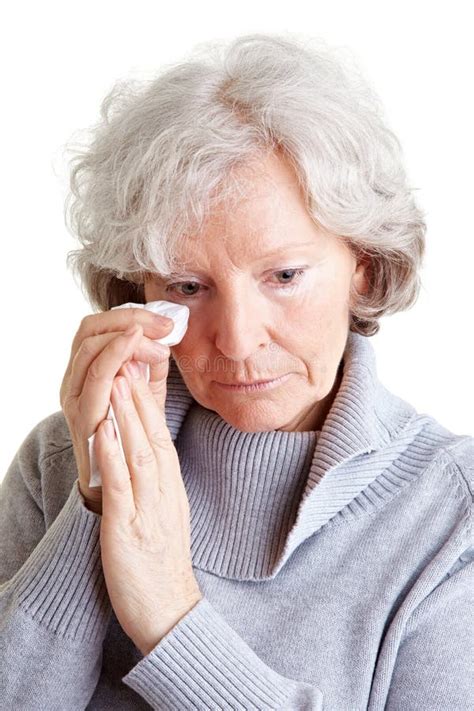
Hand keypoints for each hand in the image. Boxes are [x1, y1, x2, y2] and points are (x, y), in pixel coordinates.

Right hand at [60, 307, 172, 512]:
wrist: (116, 488)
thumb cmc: (131, 438)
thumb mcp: (145, 395)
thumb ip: (152, 366)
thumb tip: (166, 336)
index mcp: (86, 370)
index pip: (99, 325)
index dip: (131, 315)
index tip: (166, 321)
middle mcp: (73, 380)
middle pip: (89, 331)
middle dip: (129, 322)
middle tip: (164, 328)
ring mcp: (74, 399)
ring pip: (89, 352)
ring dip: (125, 341)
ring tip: (158, 344)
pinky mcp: (82, 420)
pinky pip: (94, 385)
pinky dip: (114, 363)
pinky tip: (138, 360)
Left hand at [93, 324, 201, 654]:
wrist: (169, 607)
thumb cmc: (163, 558)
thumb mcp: (167, 508)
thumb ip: (158, 476)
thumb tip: (144, 445)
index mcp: (169, 483)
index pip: (160, 432)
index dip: (149, 397)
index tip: (139, 366)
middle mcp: (162, 489)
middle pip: (152, 432)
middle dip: (140, 393)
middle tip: (132, 354)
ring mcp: (148, 506)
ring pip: (139, 450)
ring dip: (129, 413)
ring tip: (119, 379)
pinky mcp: (128, 528)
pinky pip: (121, 485)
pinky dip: (112, 455)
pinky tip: (103, 431)